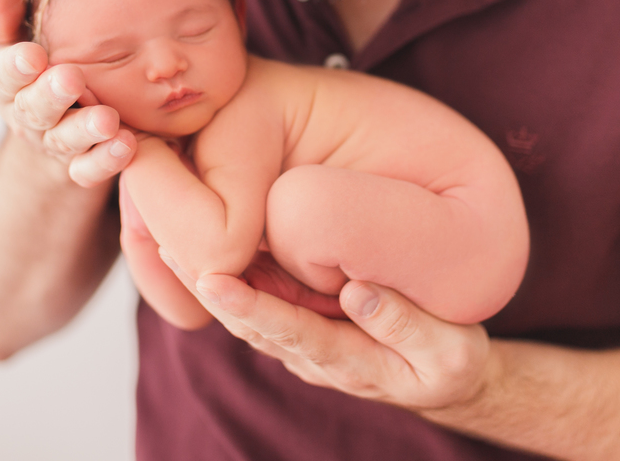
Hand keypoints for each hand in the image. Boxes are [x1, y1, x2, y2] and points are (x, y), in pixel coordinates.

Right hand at [0, 0, 135, 185]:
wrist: (51, 122)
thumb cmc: (32, 67)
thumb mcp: (9, 39)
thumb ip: (3, 15)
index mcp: (5, 83)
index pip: (2, 75)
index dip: (14, 67)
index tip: (32, 55)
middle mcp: (27, 116)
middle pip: (34, 109)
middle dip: (51, 95)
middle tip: (71, 80)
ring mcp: (55, 143)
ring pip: (66, 141)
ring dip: (86, 131)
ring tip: (109, 121)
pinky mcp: (80, 165)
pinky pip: (89, 169)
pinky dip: (106, 160)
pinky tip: (128, 146)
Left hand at [164, 257, 494, 416]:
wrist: (447, 379)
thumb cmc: (451, 360)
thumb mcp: (451, 351)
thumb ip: (407, 325)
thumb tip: (357, 293)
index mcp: (348, 362)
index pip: (287, 332)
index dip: (248, 306)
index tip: (213, 279)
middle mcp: (312, 358)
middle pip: (247, 324)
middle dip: (207, 288)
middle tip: (169, 244)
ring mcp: (302, 346)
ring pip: (243, 315)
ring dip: (205, 283)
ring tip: (168, 240)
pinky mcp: (300, 328)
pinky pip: (256, 305)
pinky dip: (226, 280)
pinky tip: (203, 247)